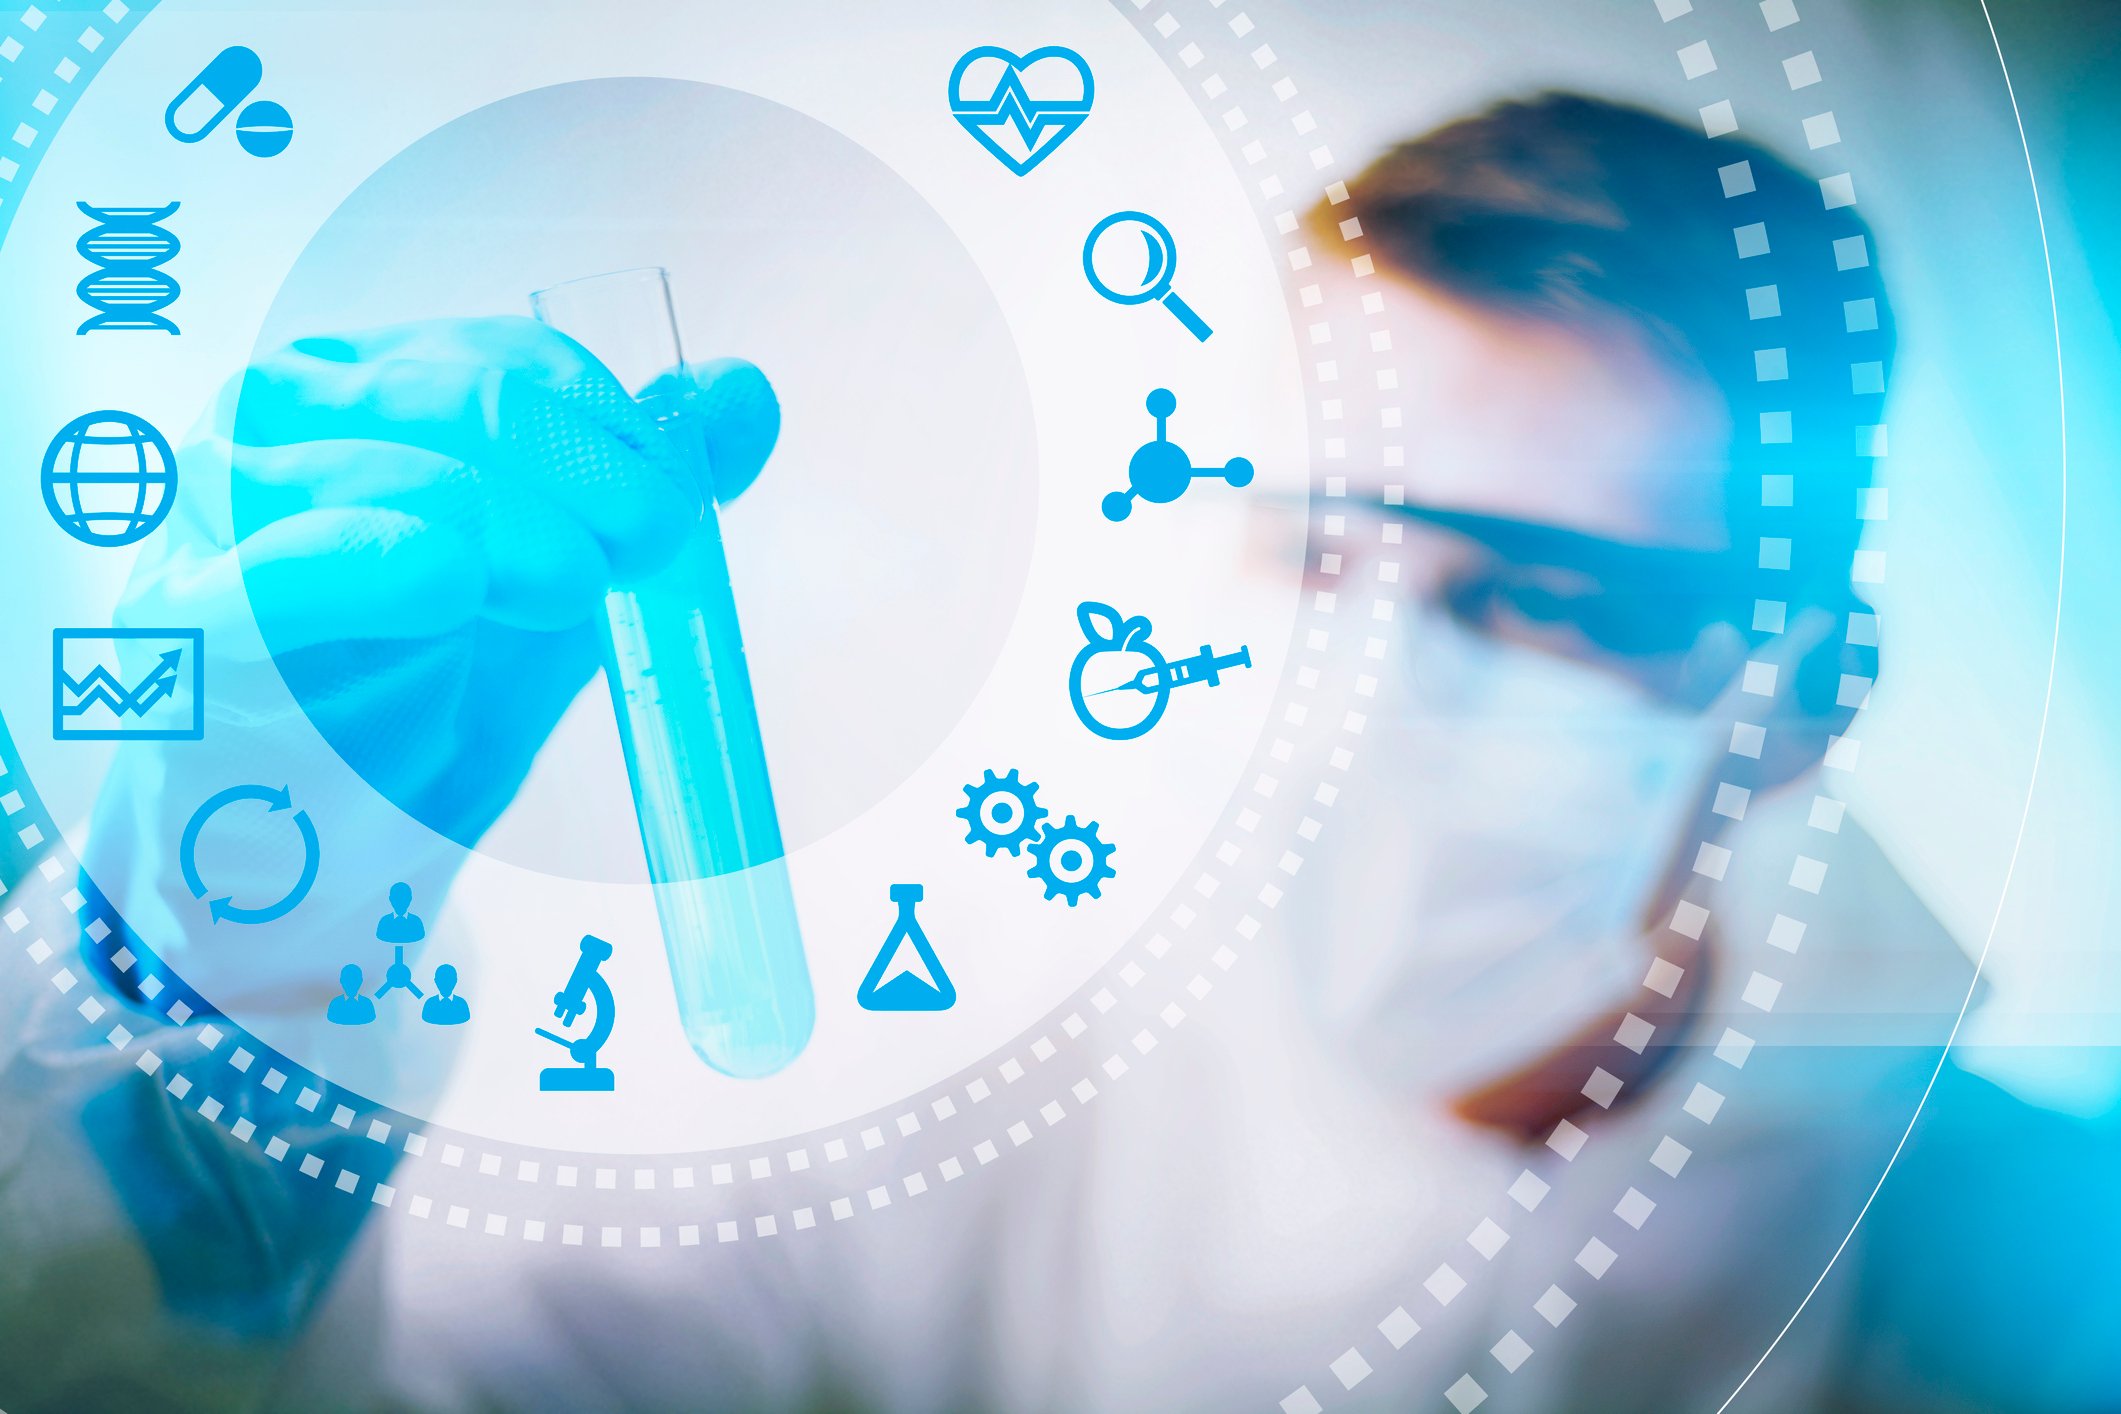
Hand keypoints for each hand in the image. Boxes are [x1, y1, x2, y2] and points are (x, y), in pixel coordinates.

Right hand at [89, 317, 777, 1006]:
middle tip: (658, 539)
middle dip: (579, 466)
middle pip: (454, 404)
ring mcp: (216, 510)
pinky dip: (362, 565)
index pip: (503, 361)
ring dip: (501, 523)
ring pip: (378, 475)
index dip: (609, 422)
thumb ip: (639, 480)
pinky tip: (442, 578)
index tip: (681, 500)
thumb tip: (744, 394)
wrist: (294, 841)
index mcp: (371, 384)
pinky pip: (272, 576)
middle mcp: (280, 417)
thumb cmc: (416, 686)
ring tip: (576, 586)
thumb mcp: (552, 578)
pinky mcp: (180, 621)